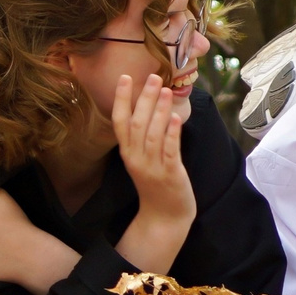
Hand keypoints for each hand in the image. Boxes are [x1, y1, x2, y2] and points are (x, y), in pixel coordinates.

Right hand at [113, 74, 194, 273]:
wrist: (164, 217)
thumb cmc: (156, 184)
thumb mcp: (144, 159)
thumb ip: (145, 137)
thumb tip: (152, 106)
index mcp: (128, 152)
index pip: (120, 121)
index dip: (121, 99)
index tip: (125, 77)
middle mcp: (136, 158)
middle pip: (137, 123)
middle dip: (144, 99)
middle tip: (153, 77)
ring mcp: (152, 167)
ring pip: (153, 134)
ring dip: (159, 111)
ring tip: (166, 90)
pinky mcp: (169, 174)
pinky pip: (169, 151)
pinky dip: (172, 134)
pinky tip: (175, 118)